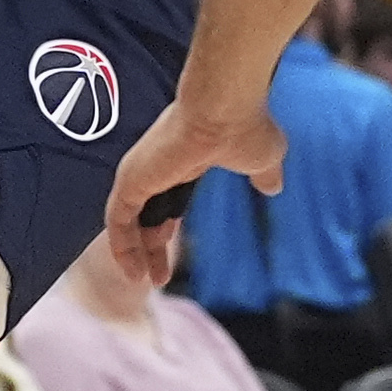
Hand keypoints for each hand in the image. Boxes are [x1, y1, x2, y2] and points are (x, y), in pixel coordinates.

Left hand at [101, 94, 289, 287]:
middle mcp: (158, 164)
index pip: (168, 198)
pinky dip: (122, 246)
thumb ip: (265, 175)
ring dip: (134, 252)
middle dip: (151, 247)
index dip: (167, 225)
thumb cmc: (245, 127)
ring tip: (145, 282)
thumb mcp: (263, 159)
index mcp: (186, 159)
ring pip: (128, 219)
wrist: (226, 108)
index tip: (171, 249)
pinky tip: (132, 270)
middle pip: (147, 213)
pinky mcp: (131, 179)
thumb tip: (274, 187)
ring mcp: (141, 170)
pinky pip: (117, 220)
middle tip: (159, 278)